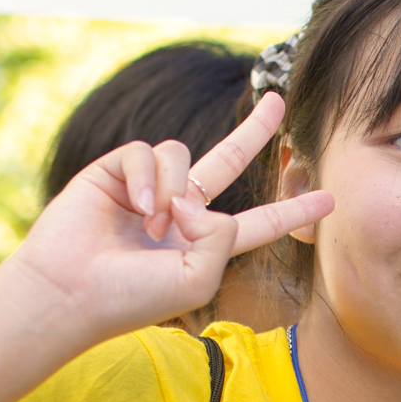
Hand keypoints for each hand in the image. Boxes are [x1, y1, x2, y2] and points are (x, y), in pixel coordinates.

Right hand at [1, 93, 331, 344]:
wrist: (71, 290)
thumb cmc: (131, 298)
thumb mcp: (197, 281)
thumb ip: (222, 240)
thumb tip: (200, 199)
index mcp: (204, 245)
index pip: (258, 223)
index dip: (293, 211)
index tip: (329, 198)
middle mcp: (179, 212)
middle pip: (227, 161)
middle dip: (255, 131)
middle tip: (281, 102)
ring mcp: (146, 189)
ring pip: (183, 156)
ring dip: (174, 189)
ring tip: (153, 225)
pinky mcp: (115, 171)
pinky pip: (147, 152)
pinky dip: (147, 177)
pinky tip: (134, 206)